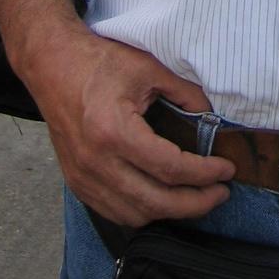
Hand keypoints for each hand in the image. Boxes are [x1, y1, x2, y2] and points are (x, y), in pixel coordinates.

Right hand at [25, 26, 235, 226]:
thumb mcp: (148, 68)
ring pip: (134, 215)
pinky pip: (113, 212)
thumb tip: (212, 117)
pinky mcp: (76, 182)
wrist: (51, 65)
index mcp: (114, 132)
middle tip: (220, 193)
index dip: (204, 173)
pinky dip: (142, 213)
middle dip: (195, 203)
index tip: (227, 170)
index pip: (170, 168)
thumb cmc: (97, 63)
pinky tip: (162, 201)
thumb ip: (184, 93)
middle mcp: (96, 162)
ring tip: (196, 198)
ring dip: (170, 213)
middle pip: (155, 202)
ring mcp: (83, 177)